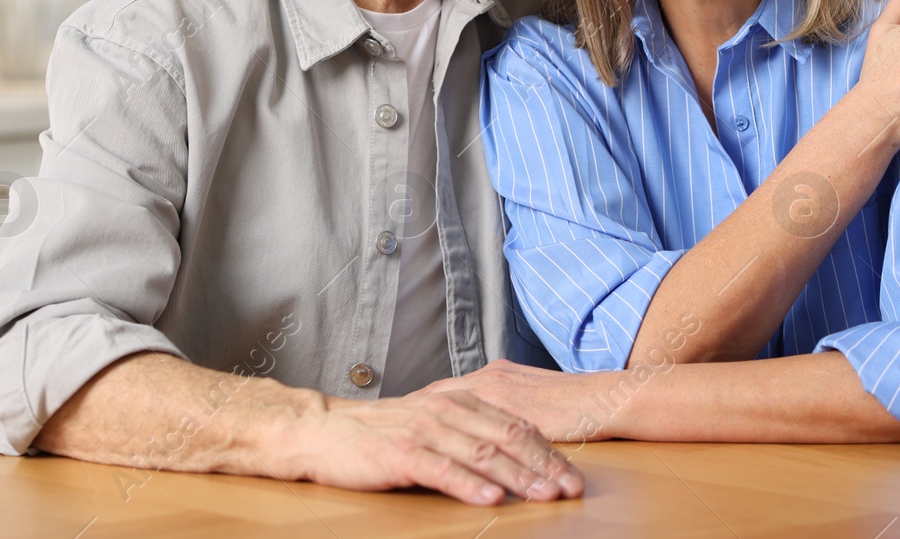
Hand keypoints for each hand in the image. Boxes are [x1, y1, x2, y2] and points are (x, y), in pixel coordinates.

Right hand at [282, 388, 583, 504]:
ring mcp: (426, 430)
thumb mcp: (433, 423)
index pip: (517, 426)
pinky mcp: (403, 452)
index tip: (575, 474)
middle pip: (509, 439)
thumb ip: (470, 431)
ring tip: (544, 496)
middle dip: (546, 466)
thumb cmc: (380, 433)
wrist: (324, 430)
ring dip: (519, 477)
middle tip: (572, 488)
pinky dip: (470, 484)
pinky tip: (492, 498)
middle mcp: (449, 411)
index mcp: (461, 402)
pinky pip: (444, 469)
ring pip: (483, 454)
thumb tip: (513, 454)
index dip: (550, 451)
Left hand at [419, 360, 613, 446]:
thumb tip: (488, 425)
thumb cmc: (578, 403)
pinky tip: (436, 460)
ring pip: (450, 414)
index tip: (401, 419)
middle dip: (412, 416)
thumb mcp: (534, 399)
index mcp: (496, 375)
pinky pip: (473, 432)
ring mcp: (499, 394)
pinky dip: (453, 445)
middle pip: (437, 399)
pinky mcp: (509, 412)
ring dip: (428, 431)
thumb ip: (509, 408)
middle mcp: (491, 379)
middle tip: (388, 433)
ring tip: (401, 449)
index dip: (422, 406)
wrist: (606, 399)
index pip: (446, 391)